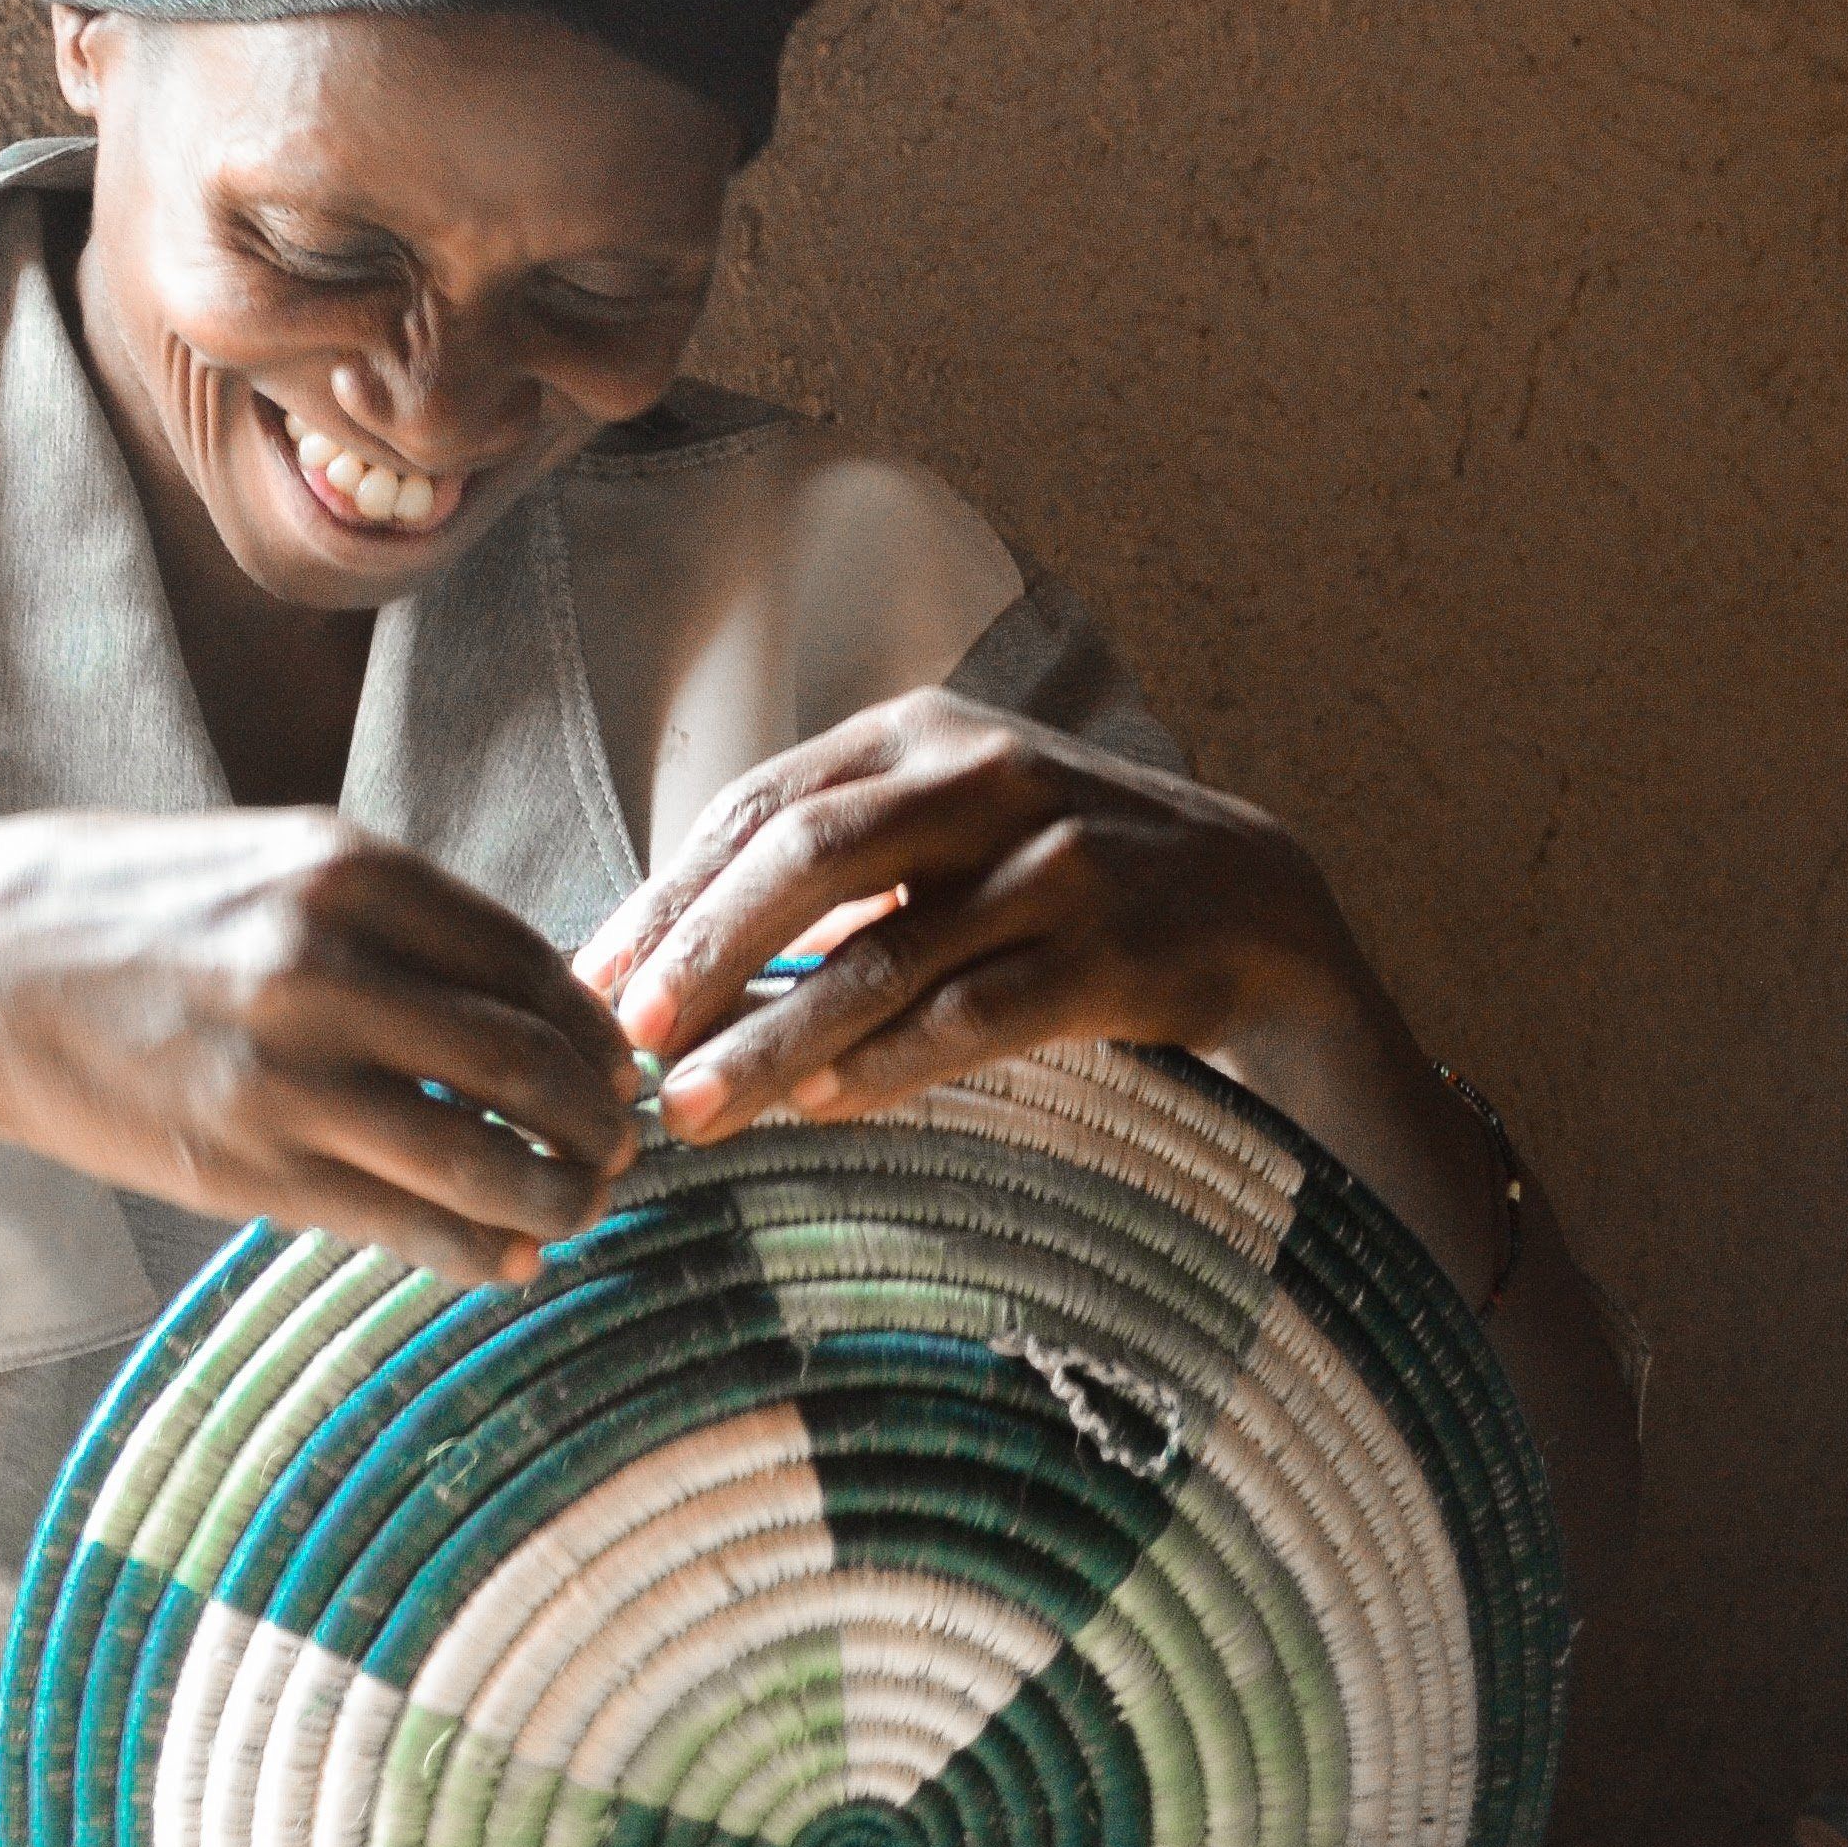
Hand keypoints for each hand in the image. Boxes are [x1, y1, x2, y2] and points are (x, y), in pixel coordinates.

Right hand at [0, 809, 639, 1279]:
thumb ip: (398, 917)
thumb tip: (531, 996)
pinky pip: (401, 1221)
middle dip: (601, 1117)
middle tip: (625, 1145)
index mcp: (349, 873)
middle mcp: (329, 966)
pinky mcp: (246, 1165)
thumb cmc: (141, 915)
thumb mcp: (275, 865)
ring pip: (483, 1157)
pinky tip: (507, 1258)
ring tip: (578, 1206)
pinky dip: (477, 1249)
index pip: (532, 963)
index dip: (597, 1031)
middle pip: (529, 1061)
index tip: (622, 1066)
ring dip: (559, 1194)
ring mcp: (287, 1072)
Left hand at [577, 693, 1376, 1139]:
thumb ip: (836, 864)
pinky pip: (970, 1018)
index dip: (670, 895)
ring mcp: (1056, 862)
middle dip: (700, 955)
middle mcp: (986, 778)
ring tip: (690, 1112)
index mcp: (925, 734)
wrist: (1256, 908)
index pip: (761, 804)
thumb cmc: (1066, 876)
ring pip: (880, 955)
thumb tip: (670, 956)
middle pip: (807, 857)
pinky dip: (883, 1068)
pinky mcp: (1110, 952)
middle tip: (623, 1040)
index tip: (592, 980)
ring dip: (771, 1042)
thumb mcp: (952, 827)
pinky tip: (817, 1112)